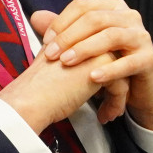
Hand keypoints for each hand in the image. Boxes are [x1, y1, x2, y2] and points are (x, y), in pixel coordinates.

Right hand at [0, 44, 114, 132]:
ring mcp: (97, 50)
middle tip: (108, 101)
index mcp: (74, 36)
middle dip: (114, 82)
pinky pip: (121, 86)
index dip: (100, 71)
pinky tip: (105, 116)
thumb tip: (81, 66)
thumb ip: (65, 56)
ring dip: (117, 95)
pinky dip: (116, 103)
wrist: (31, 98)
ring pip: (121, 72)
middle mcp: (87, 38)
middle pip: (113, 60)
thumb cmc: (35, 86)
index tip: (97, 90)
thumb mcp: (50, 61)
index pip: (99, 51)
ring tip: (109, 111)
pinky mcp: (104, 66)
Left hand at [30, 0, 152, 129]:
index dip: (61, 22)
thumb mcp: (85, 44)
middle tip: (51, 55)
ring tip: (66, 62)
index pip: (82, 6)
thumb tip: (35, 16)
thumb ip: (63, 30)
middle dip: (69, 36)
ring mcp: (141, 36)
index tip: (46, 41)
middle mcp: (129, 16)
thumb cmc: (110, 61)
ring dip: (85, 49)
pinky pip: (128, 62)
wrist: (139, 86)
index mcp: (112, 7)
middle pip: (95, 18)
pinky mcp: (149, 59)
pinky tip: (92, 78)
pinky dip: (109, 70)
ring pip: (110, 36)